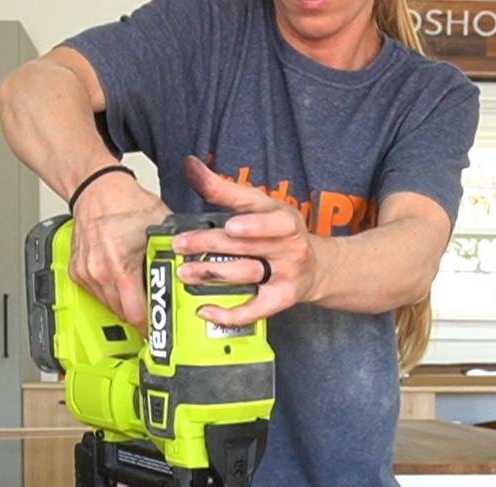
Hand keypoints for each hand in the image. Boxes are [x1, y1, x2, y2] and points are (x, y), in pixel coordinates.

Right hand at [68, 170, 169, 329]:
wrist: (96, 188)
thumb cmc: (124, 202)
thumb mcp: (161, 225)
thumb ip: (178, 249)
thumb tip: (199, 265)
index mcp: (120, 266)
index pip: (135, 314)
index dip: (149, 326)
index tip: (158, 332)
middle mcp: (99, 273)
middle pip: (122, 313)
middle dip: (140, 314)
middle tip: (154, 310)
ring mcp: (85, 273)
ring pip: (108, 306)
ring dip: (124, 304)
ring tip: (138, 294)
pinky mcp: (77, 272)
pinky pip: (96, 295)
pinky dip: (110, 293)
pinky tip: (121, 282)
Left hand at [172, 156, 318, 325]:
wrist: (314, 267)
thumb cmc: (280, 233)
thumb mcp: (260, 205)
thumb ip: (224, 188)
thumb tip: (191, 165)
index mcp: (285, 221)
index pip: (273, 221)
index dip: (254, 225)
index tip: (232, 225)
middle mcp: (288, 248)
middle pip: (247, 247)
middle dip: (211, 245)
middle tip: (181, 245)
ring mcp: (284, 276)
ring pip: (246, 275)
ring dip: (213, 274)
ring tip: (185, 272)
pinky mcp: (278, 301)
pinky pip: (253, 310)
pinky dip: (228, 312)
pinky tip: (206, 309)